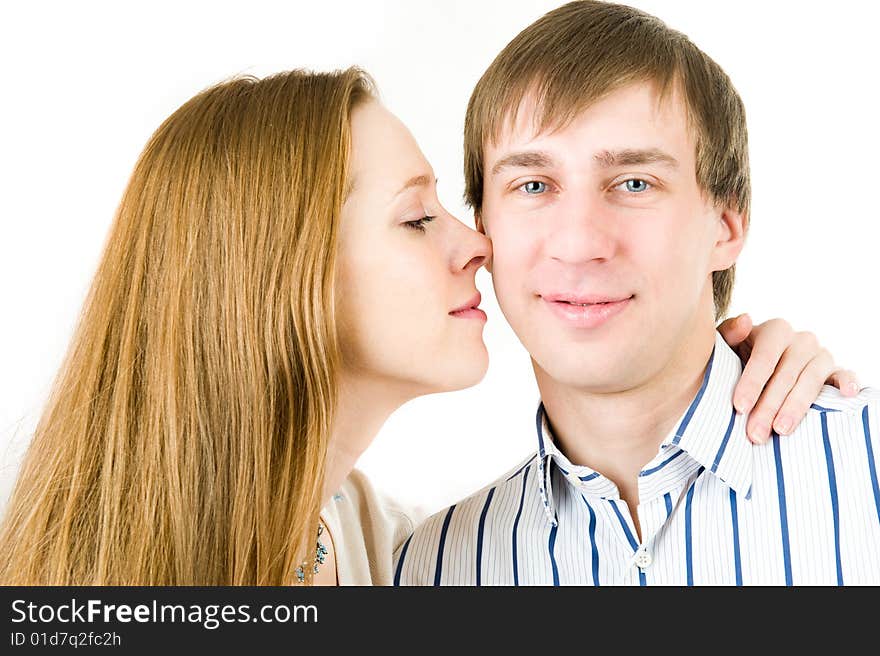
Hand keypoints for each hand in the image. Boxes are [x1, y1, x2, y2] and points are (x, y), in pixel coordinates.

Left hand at [717, 314, 859, 443]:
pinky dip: (848, 383)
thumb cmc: (737, 356)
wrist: (755, 363)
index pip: (764, 357)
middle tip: (755, 433)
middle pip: (785, 375)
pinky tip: (846, 394)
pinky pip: (844, 375)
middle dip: (768, 407)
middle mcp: (801, 340)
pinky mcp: (835, 371)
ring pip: (811, 381)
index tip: (739, 407)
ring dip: (796, 407)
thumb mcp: (727, 345)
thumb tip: (745, 320)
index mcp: (775, 331)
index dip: (752, 383)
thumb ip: (729, 334)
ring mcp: (820, 355)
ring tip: (781, 430)